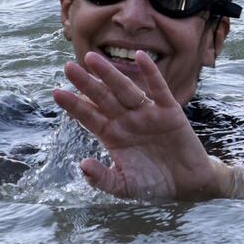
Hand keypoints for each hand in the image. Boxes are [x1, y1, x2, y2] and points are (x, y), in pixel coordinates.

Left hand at [54, 51, 230, 201]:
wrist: (187, 185)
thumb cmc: (153, 184)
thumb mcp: (124, 187)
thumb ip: (103, 179)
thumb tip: (82, 165)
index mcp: (113, 136)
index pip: (89, 117)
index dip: (74, 105)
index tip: (56, 93)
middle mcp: (126, 120)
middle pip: (102, 98)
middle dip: (86, 83)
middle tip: (68, 67)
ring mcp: (146, 113)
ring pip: (125, 89)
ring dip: (109, 74)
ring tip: (92, 58)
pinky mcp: (169, 111)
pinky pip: (158, 89)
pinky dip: (151, 73)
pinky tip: (141, 57)